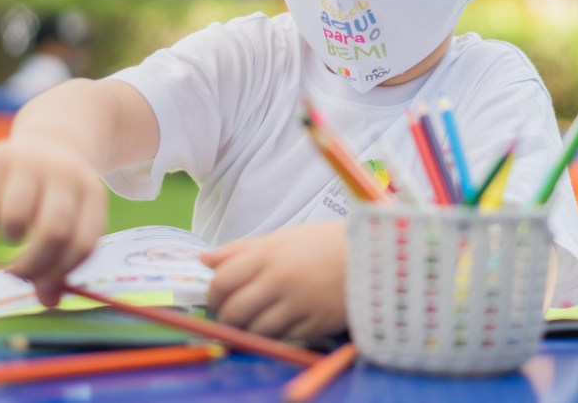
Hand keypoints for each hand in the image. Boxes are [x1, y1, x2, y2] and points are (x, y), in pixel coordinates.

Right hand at [0, 137, 105, 306]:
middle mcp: (66, 172)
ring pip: (15, 219)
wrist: (51, 138)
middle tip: (20, 274)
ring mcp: (31, 161)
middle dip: (33, 265)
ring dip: (10, 238)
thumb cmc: (62, 195)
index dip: (63, 273)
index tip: (47, 289)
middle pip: (53, 232)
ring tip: (15, 231)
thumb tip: (48, 303)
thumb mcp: (75, 219)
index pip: (84, 243)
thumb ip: (63, 261)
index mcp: (93, 193)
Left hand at [200, 220, 347, 339]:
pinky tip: (279, 325)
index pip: (222, 281)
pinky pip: (281, 339)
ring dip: (247, 331)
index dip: (213, 295)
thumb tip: (204, 259)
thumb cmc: (324, 244)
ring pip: (254, 330)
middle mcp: (280, 278)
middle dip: (226, 318)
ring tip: (254, 322)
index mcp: (269, 253)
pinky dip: (274, 337)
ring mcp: (298, 304)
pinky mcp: (315, 325)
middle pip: (234, 311)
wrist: (373, 255)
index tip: (217, 299)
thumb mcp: (283, 237)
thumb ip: (241, 249)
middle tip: (231, 316)